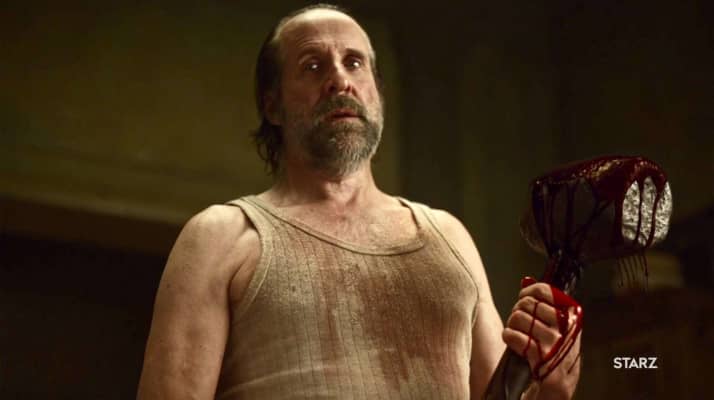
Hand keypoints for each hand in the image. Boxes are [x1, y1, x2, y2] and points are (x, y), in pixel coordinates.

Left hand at [502, 277, 582, 397]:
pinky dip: (510, 337)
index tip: (523, 297)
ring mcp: (557, 346)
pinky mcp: (544, 361)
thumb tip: (528, 282)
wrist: (553, 396)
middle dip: (518, 312)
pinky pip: (517, 337)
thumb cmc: (552, 363)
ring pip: (520, 318)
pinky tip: (514, 344)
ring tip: (517, 335)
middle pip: (529, 304)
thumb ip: (544, 308)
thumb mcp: (555, 333)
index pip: (548, 292)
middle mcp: (568, 331)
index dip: (530, 292)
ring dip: (513, 326)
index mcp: (573, 320)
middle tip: (519, 324)